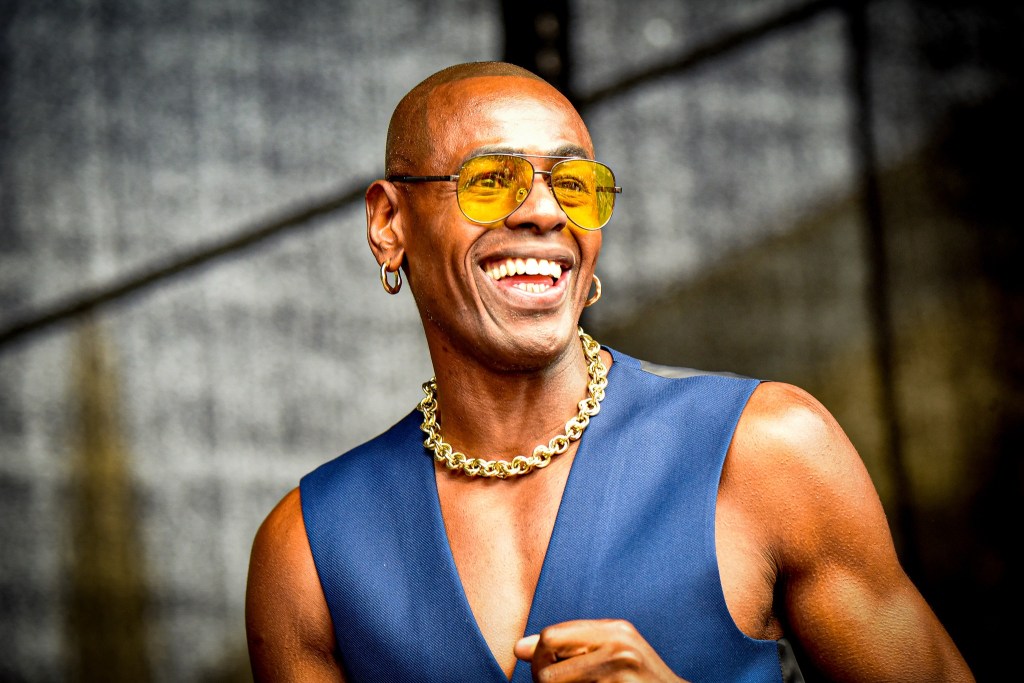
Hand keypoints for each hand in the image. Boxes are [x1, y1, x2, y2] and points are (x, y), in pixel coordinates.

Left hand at [514, 619, 687, 681]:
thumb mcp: (610, 657)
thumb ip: (569, 648)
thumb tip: (518, 649)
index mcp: (613, 629)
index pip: (552, 635)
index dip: (540, 657)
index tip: (544, 675)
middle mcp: (618, 641)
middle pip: (548, 654)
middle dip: (541, 675)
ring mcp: (620, 665)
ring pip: (553, 680)